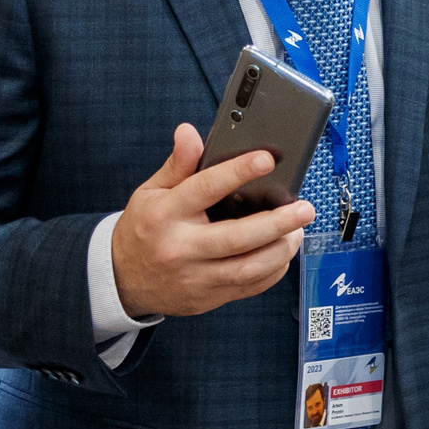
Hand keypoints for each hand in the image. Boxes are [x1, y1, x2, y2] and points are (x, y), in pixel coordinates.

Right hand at [112, 124, 315, 317]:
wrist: (123, 279)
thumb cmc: (145, 228)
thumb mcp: (151, 192)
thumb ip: (178, 164)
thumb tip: (189, 132)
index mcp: (165, 214)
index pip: (204, 189)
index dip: (237, 172)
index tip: (267, 159)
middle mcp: (181, 248)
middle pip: (237, 238)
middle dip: (277, 223)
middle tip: (305, 208)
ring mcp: (196, 277)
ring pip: (249, 268)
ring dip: (281, 249)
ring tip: (298, 230)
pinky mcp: (208, 297)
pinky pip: (250, 286)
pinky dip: (274, 270)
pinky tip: (283, 252)